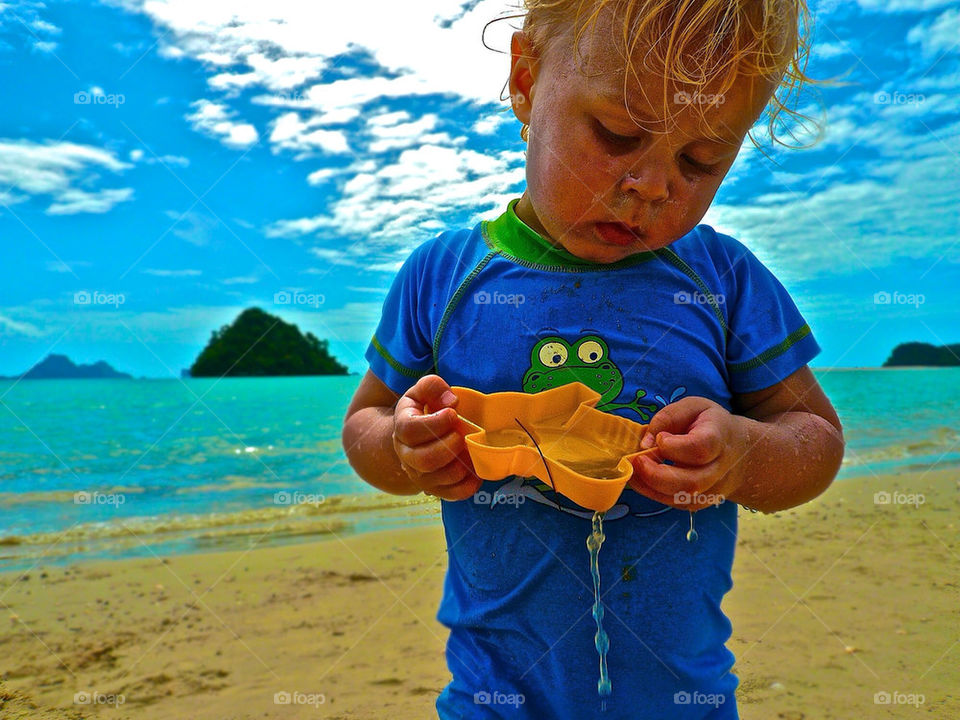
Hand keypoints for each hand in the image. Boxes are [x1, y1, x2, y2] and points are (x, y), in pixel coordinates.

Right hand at [392, 374, 482, 500]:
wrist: (414, 438)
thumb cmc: (424, 410)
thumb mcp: (423, 391)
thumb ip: (432, 387)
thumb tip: (451, 401)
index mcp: (402, 427)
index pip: (410, 430)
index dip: (434, 423)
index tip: (452, 413)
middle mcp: (406, 455)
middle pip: (423, 460)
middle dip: (448, 447)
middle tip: (462, 434)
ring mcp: (419, 475)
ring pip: (437, 478)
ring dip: (459, 464)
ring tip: (469, 449)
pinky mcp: (435, 489)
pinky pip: (452, 494)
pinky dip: (468, 485)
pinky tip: (475, 470)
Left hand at [628, 397, 748, 510]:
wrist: (737, 450)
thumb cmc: (709, 424)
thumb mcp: (692, 407)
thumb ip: (668, 418)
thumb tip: (645, 442)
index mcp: (719, 438)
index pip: (700, 449)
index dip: (675, 447)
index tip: (660, 438)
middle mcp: (719, 469)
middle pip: (691, 482)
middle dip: (656, 474)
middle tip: (636, 460)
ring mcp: (712, 489)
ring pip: (681, 497)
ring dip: (650, 485)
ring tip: (633, 469)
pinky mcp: (700, 501)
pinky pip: (674, 503)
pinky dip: (652, 493)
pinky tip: (641, 478)